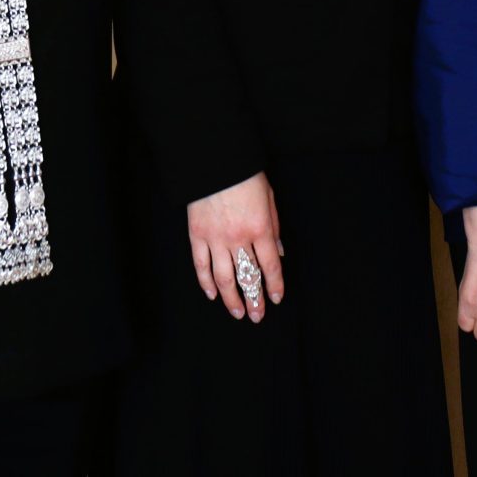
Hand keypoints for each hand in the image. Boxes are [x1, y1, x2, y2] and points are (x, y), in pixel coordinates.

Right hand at [185, 171, 284, 322]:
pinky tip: (212, 294)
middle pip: (248, 276)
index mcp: (260, 228)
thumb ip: (274, 227)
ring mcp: (216, 239)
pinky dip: (206, 282)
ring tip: (237, 312)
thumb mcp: (269, 198)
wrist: (215, 162)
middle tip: (258, 315)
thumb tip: (279, 252)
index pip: (270, 266)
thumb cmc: (246, 176)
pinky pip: (201, 265)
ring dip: (231, 298)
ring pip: (224, 277)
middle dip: (254, 298)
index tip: (276, 298)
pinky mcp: (197, 236)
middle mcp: (238, 238)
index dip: (274, 285)